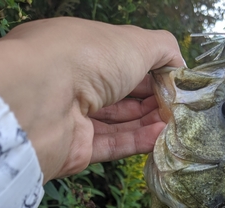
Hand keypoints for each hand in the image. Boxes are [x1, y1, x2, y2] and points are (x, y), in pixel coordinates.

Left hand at [0, 18, 183, 182]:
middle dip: (154, 101)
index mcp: (83, 50)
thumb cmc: (86, 59)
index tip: (177, 84)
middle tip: (181, 109)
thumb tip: (179, 66)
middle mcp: (76, 82)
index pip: (124, 61)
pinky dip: (137, 141)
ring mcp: (75, 117)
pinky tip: (160, 139)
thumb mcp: (134, 42)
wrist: (44, 101)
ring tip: (176, 126)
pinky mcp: (77, 148)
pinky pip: (112, 144)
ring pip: (119, 121)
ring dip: (149, 123)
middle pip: (123, 94)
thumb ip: (162, 49)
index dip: (153, 72)